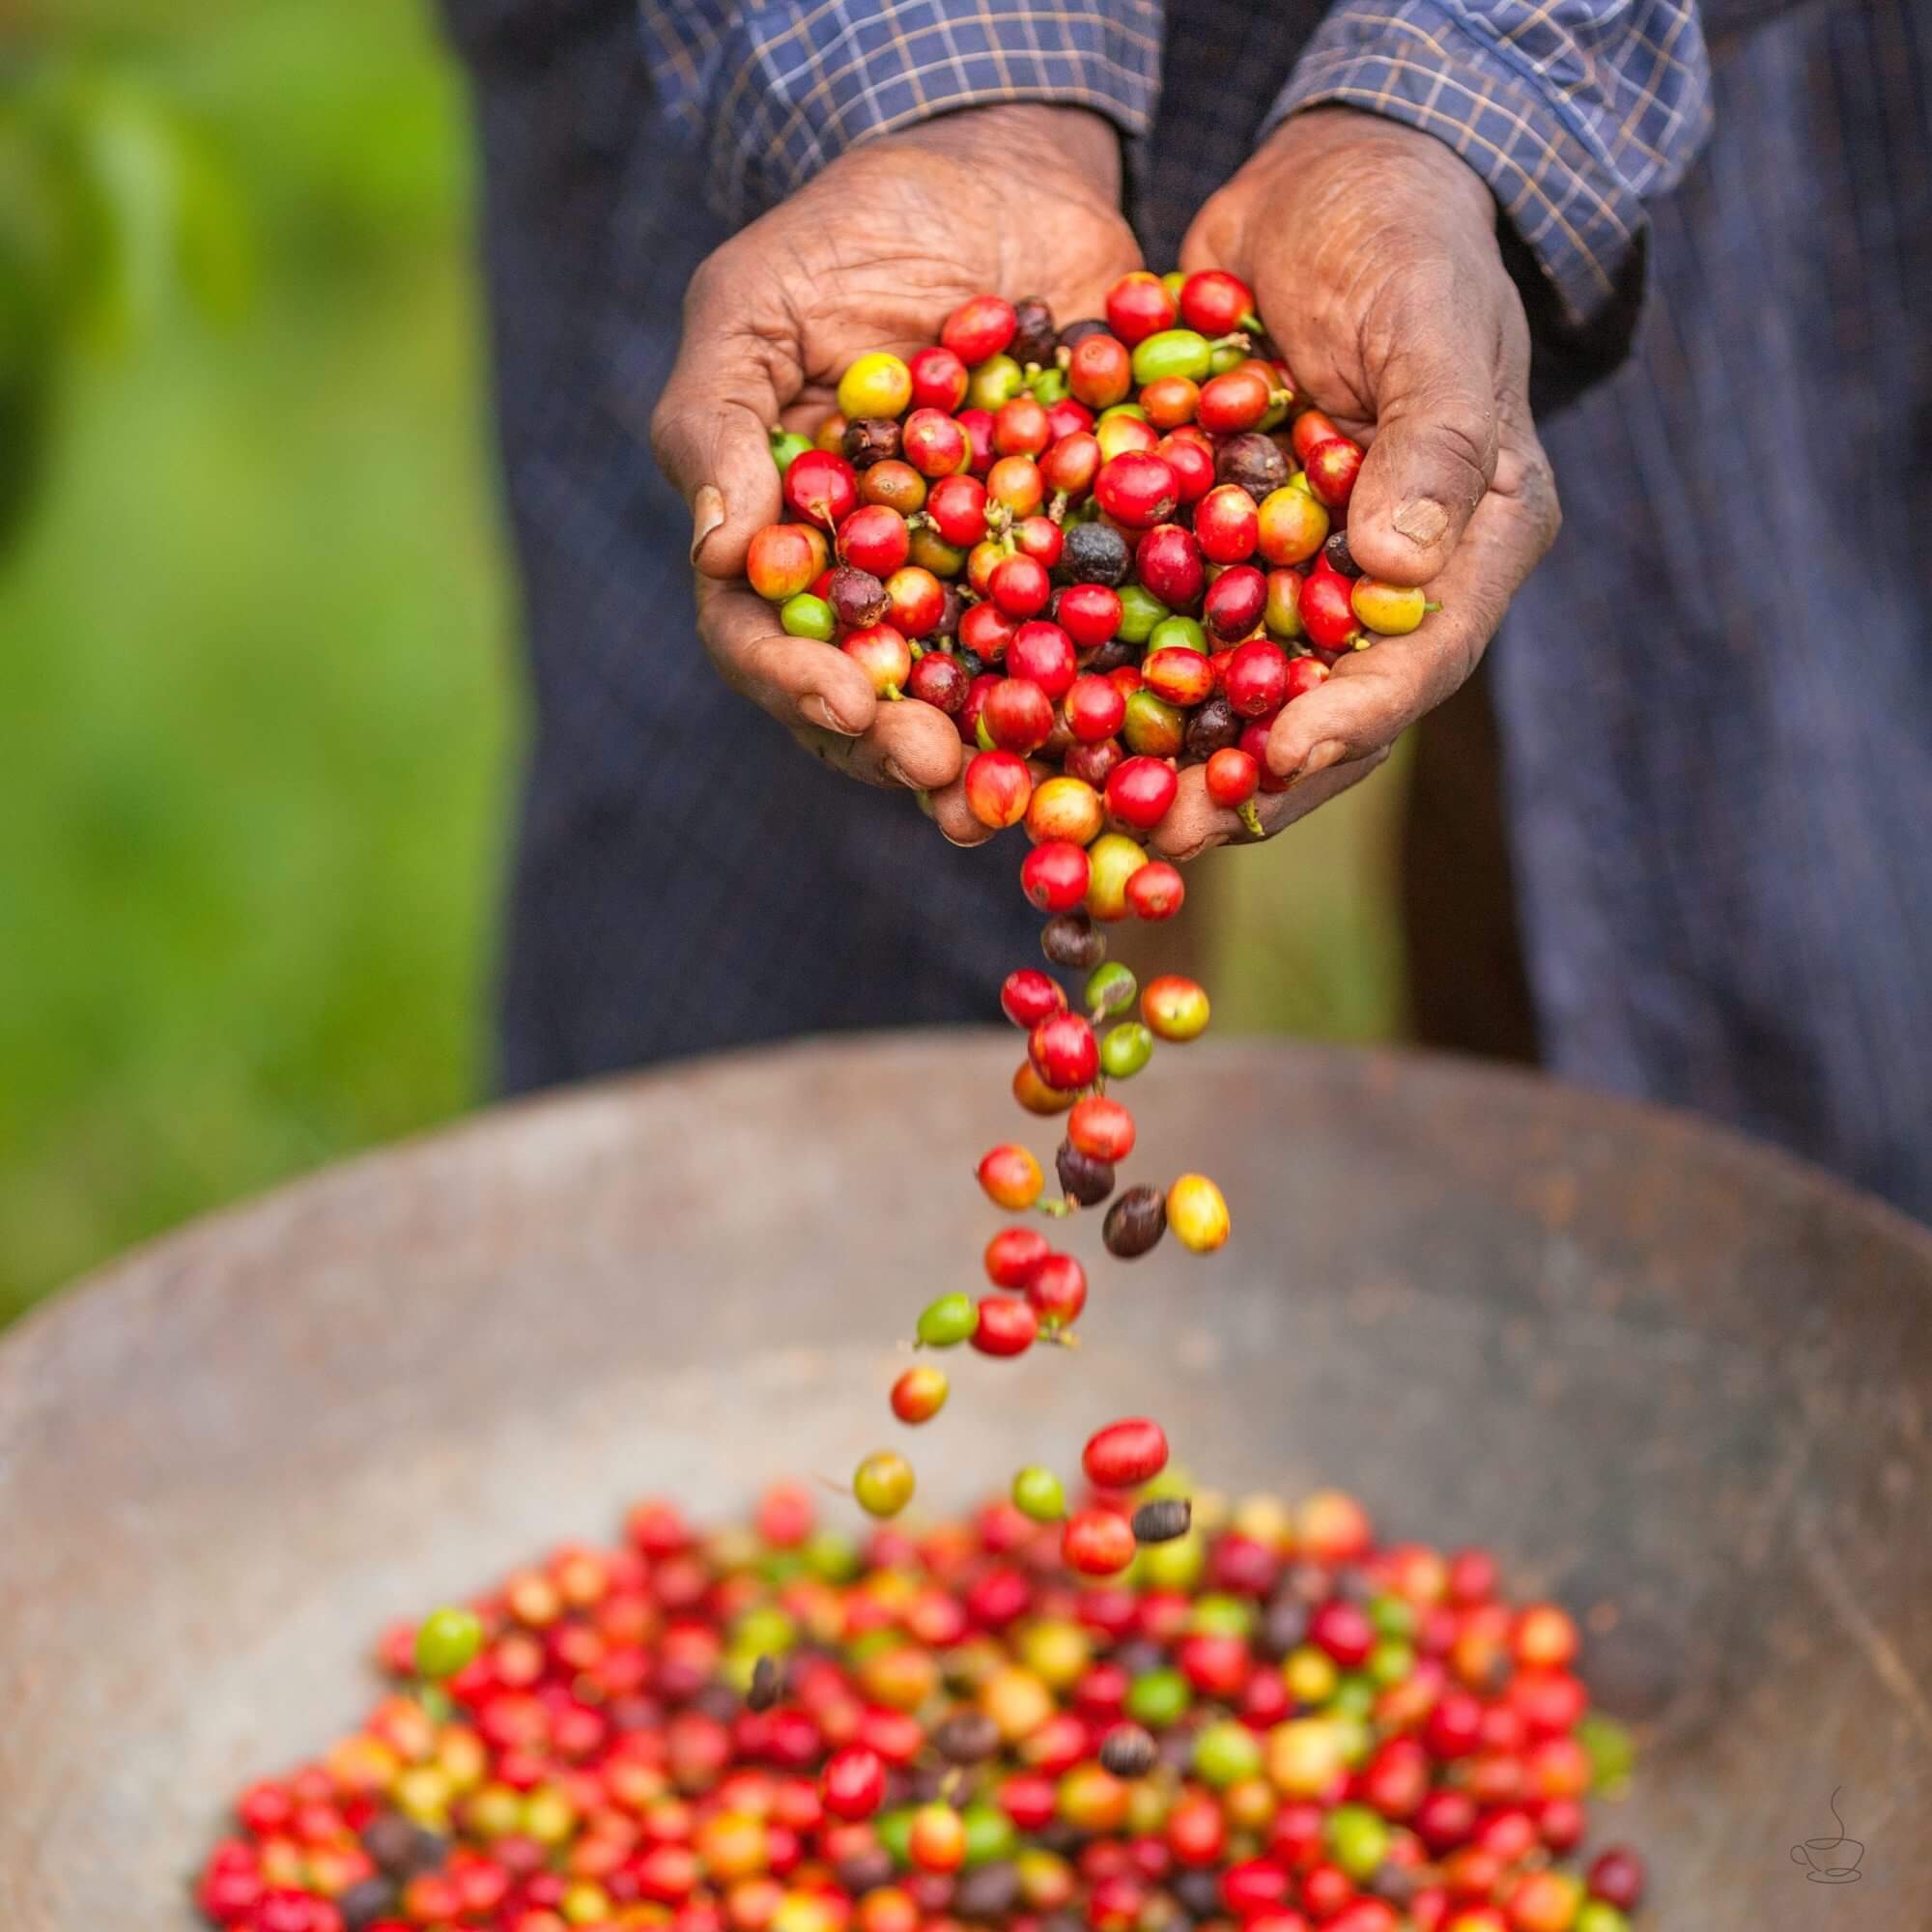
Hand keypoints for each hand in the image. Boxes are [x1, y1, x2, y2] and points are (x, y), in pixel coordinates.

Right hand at [652, 107, 1141, 810]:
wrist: (1000, 169)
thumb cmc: (845, 232)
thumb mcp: (753, 308)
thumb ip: (719, 426)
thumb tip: (722, 554)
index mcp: (787, 549)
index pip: (766, 645)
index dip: (801, 687)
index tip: (851, 706)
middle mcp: (879, 589)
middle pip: (877, 701)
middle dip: (908, 751)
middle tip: (951, 785)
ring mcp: (978, 584)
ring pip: (982, 697)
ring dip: (1005, 756)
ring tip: (1033, 799)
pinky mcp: (1076, 560)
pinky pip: (1092, 634)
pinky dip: (1110, 683)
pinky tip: (1137, 721)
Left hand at [1146, 108, 1561, 859]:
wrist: (1326, 182)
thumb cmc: (1409, 240)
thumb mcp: (1437, 324)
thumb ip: (1435, 439)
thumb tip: (1397, 572)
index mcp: (1466, 548)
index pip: (1415, 664)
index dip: (1348, 726)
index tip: (1275, 768)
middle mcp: (1377, 585)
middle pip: (1313, 709)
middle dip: (1239, 782)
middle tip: (1161, 841)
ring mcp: (1291, 573)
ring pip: (1230, 689)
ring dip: (1164, 754)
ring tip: (1091, 811)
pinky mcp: (1213, 548)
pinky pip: (1162, 623)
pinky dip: (1110, 668)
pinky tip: (1040, 710)